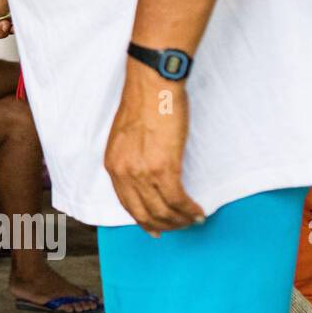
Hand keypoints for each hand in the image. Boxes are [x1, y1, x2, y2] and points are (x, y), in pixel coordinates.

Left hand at [103, 61, 203, 234]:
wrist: (153, 85)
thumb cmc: (144, 104)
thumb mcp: (126, 137)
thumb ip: (131, 159)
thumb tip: (146, 176)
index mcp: (113, 164)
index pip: (126, 204)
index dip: (143, 220)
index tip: (155, 228)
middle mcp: (123, 172)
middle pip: (143, 212)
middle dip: (164, 224)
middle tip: (180, 226)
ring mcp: (142, 171)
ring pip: (162, 209)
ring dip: (180, 220)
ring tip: (193, 219)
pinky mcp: (163, 167)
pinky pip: (177, 199)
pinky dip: (189, 209)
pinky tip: (198, 211)